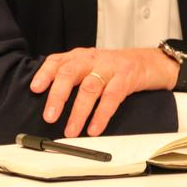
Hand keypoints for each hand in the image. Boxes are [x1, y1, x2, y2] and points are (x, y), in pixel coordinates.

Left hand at [29, 47, 176, 137]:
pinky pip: (112, 97)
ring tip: (71, 130)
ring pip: (90, 87)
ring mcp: (110, 67)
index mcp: (81, 56)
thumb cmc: (117, 68)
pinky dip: (101, 114)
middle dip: (58, 95)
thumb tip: (51, 103)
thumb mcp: (93, 67)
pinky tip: (94, 128)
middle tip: (49, 116)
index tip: (34, 89)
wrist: (152, 62)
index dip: (44, 73)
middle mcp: (93, 59)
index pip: (58, 60)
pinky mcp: (127, 78)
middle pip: (70, 72)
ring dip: (78, 111)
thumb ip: (74, 78)